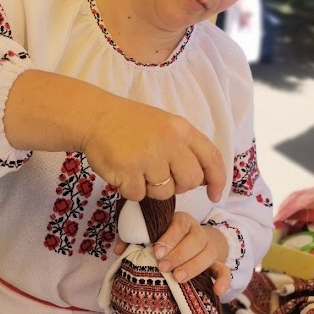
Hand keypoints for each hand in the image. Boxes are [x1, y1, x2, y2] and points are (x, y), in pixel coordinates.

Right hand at [81, 94, 225, 202]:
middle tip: (161, 177)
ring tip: (138, 169)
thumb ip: (185, 148)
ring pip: (165, 193)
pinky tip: (124, 172)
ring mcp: (148, 156)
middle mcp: (169, 141)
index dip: (218, 180)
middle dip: (179, 186)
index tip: (216, 195)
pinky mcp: (128, 171)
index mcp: (181, 129)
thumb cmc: (131, 124)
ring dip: (152, 188)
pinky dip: (131, 190)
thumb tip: (204, 179)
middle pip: (191, 181)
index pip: (211, 158)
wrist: (94, 117)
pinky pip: (139, 196)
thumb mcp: (165, 126)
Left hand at [115, 212, 231, 297]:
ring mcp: (209, 249)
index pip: (179, 225)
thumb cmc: (165, 240)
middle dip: (179, 254)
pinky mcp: (217, 264)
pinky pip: (224, 271)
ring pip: (208, 254)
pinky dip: (223, 281)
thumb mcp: (151, 235)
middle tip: (164, 267)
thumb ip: (133, 239)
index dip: (169, 238)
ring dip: (193, 267)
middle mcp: (198, 233)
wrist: (192, 243)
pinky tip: (216, 291)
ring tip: (178, 278)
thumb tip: (118, 250)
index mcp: (181, 222)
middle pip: (196, 240)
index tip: (156, 252)